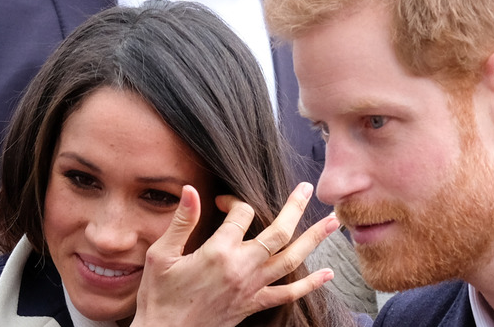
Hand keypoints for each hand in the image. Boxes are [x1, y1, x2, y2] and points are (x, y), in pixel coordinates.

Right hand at [131, 182, 339, 326]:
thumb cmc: (160, 296)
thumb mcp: (162, 256)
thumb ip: (181, 221)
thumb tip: (192, 190)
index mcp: (218, 251)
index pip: (240, 214)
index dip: (234, 201)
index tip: (224, 202)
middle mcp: (241, 267)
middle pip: (278, 232)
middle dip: (294, 207)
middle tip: (307, 188)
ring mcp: (251, 287)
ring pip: (291, 260)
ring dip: (314, 239)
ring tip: (334, 223)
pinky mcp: (253, 304)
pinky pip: (288, 295)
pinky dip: (310, 285)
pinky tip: (328, 274)